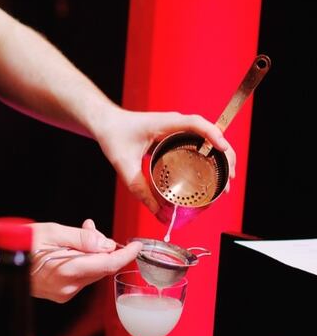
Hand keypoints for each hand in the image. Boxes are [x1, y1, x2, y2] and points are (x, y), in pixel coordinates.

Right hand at [29, 219, 142, 302]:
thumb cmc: (17, 246)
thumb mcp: (50, 232)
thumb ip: (80, 238)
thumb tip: (105, 242)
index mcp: (67, 271)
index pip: (107, 264)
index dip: (126, 254)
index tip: (137, 245)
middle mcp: (68, 287)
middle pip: (101, 268)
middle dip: (104, 247)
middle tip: (90, 227)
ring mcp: (65, 293)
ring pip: (92, 272)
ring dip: (92, 253)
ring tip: (78, 233)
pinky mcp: (61, 294)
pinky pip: (81, 277)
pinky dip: (82, 261)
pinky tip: (71, 249)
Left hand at [95, 108, 236, 215]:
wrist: (105, 122)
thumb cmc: (113, 134)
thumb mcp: (124, 165)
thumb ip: (139, 189)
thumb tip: (159, 213)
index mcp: (165, 123)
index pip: (196, 123)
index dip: (213, 135)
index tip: (223, 150)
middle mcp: (175, 123)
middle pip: (209, 133)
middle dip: (224, 154)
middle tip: (229, 179)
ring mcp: (176, 129)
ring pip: (207, 139)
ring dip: (220, 156)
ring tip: (226, 180)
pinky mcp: (175, 136)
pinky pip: (197, 143)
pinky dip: (208, 156)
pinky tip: (211, 174)